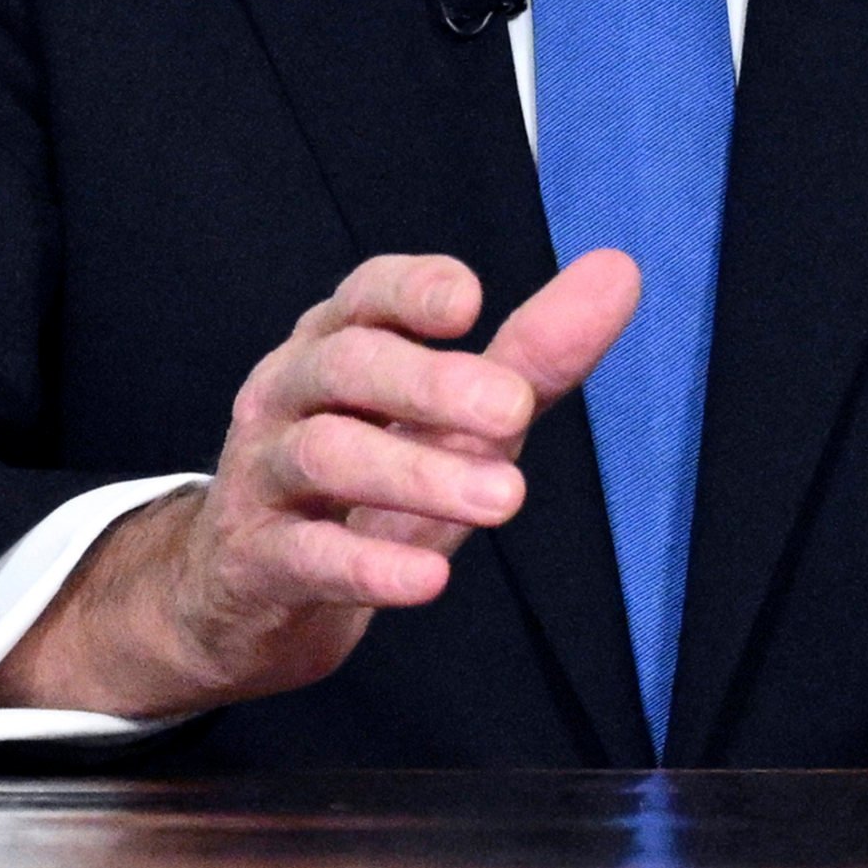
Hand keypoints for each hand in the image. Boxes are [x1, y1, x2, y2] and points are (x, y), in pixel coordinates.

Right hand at [0, 250, 639, 721]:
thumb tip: (619, 273)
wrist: (249, 594)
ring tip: (503, 498)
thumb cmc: (366, 483)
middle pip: (347, 365)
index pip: (366, 294)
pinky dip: (367, 566)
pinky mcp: (256, 558)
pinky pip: (306, 555)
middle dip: (430, 382)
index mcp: (338, 343)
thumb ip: (532, 354)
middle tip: (513, 409)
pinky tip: (426, 578)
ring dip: (416, 473)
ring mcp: (264, 474)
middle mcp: (290, 393)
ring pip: (325, 454)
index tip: (471, 300)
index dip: (413, 288)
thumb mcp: (452, 420)